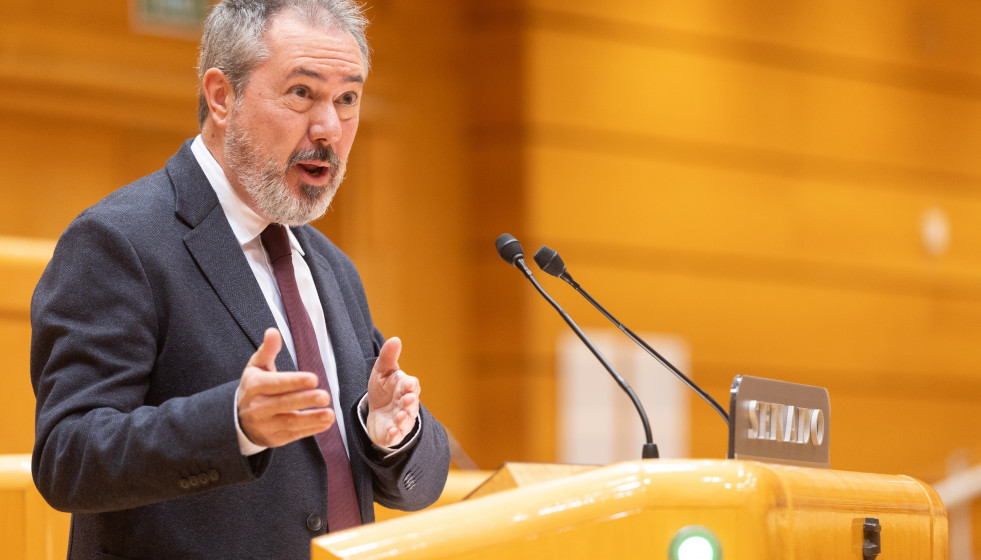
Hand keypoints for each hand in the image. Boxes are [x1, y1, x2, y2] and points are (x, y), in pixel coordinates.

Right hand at [238, 328, 333, 446]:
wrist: (236, 418)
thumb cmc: (254, 387)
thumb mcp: (256, 367)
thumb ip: (268, 350)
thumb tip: (273, 331)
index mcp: (254, 386)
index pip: (275, 384)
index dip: (294, 381)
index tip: (313, 378)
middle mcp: (257, 407)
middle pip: (283, 404)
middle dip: (305, 400)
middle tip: (325, 396)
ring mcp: (265, 425)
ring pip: (290, 422)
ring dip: (311, 419)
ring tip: (330, 414)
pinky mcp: (274, 438)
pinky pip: (293, 435)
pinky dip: (311, 430)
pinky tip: (325, 423)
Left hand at [366, 337, 419, 446]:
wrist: (376, 413)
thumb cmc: (383, 390)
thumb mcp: (382, 372)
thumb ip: (388, 357)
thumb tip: (395, 339)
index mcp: (405, 388)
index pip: (412, 386)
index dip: (411, 385)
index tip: (409, 384)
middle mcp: (406, 404)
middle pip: (411, 404)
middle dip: (410, 403)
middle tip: (407, 400)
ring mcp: (401, 420)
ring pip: (406, 421)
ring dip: (404, 419)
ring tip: (399, 418)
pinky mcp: (393, 433)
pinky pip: (396, 436)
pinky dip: (394, 435)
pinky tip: (391, 433)